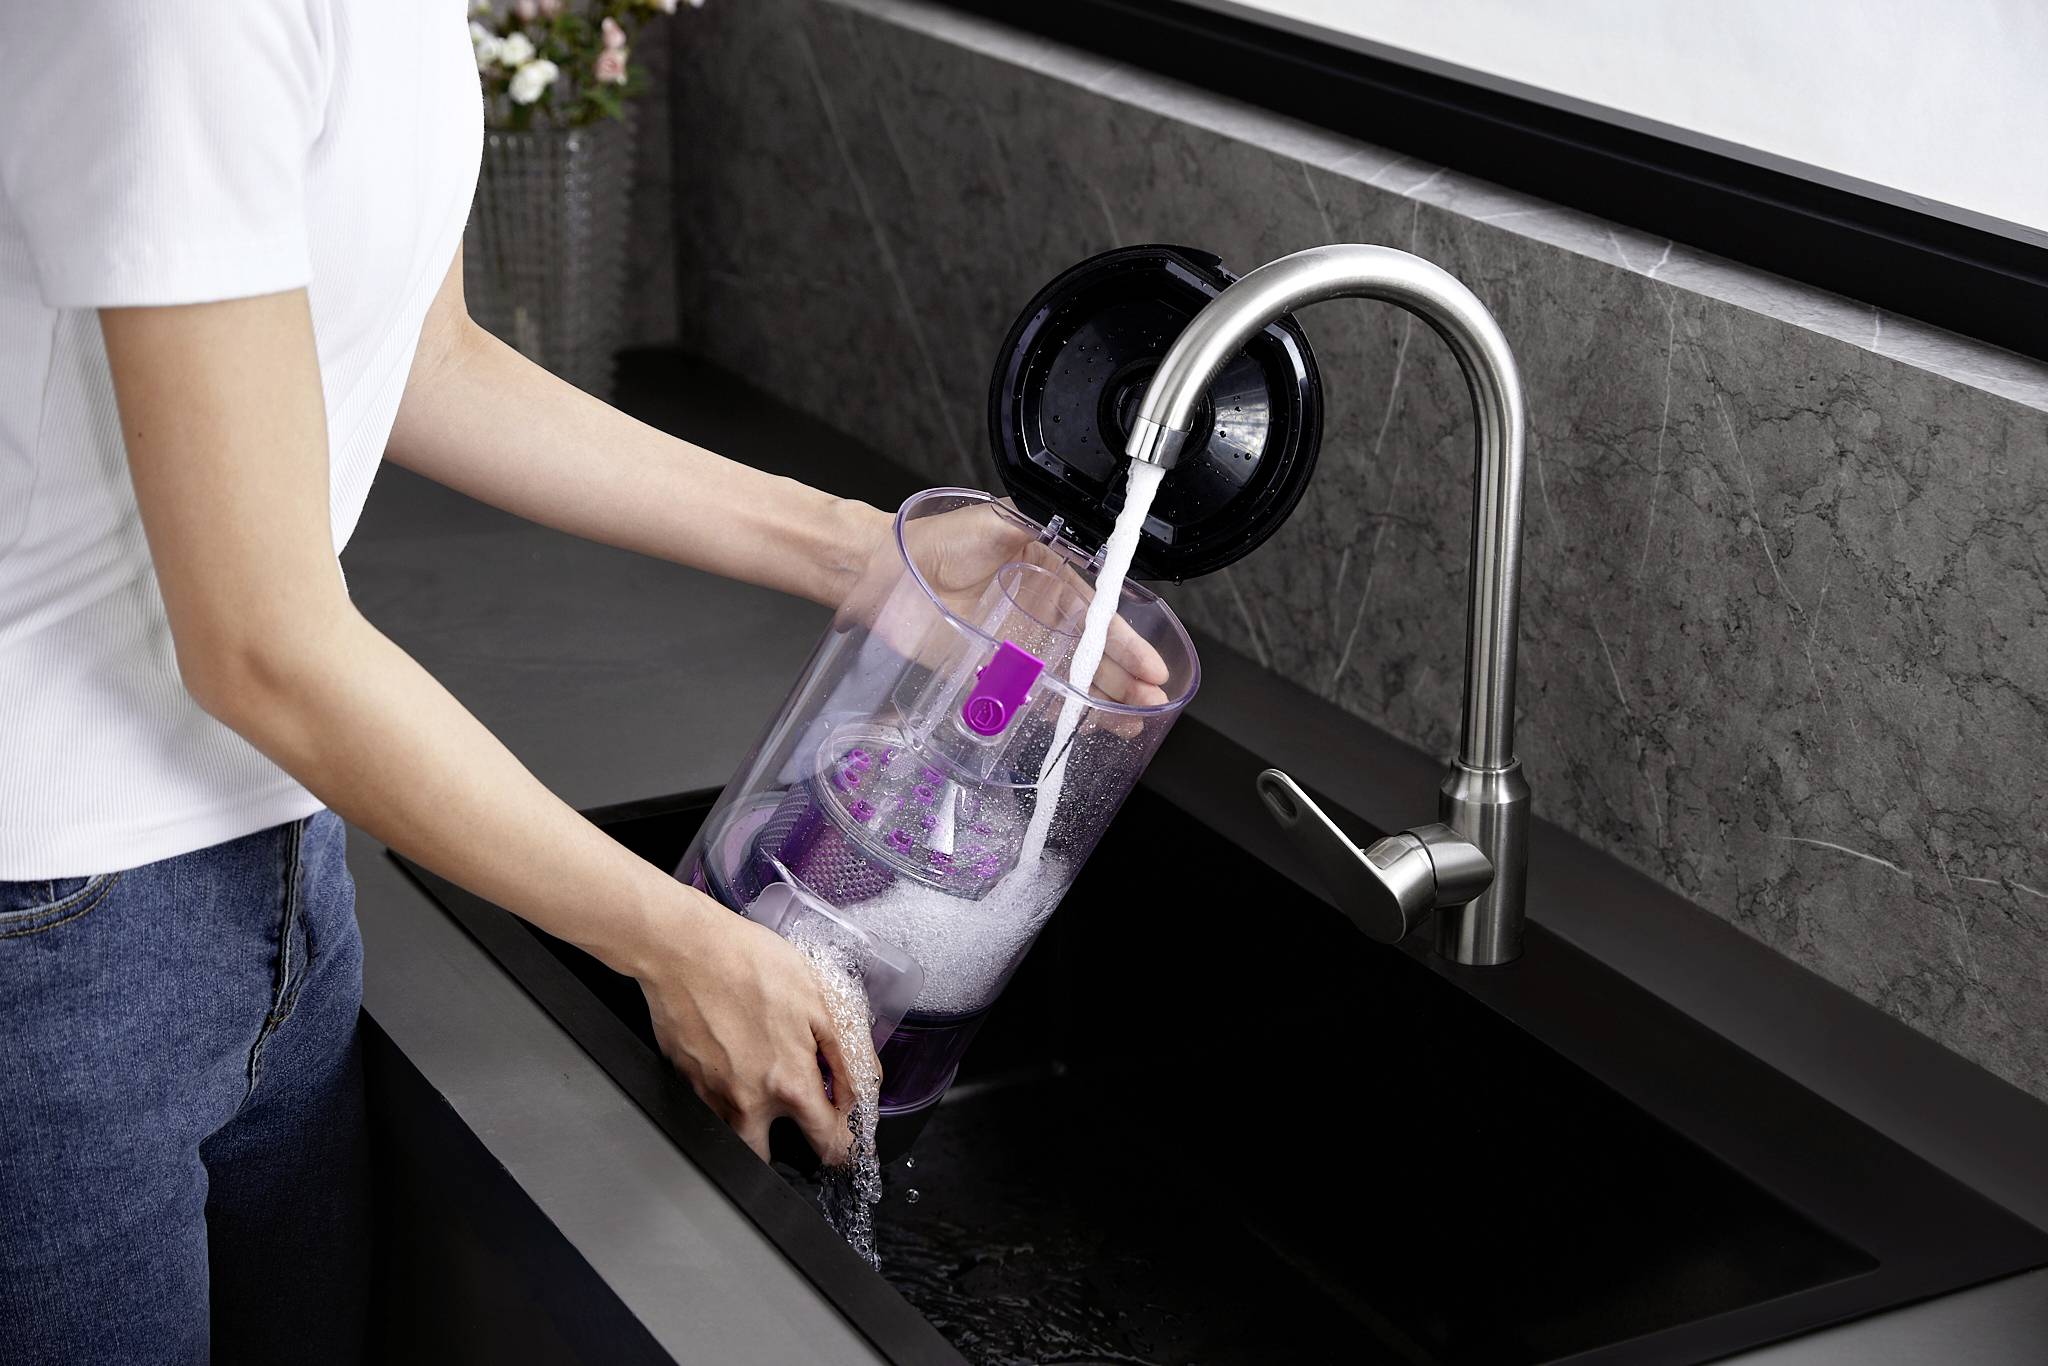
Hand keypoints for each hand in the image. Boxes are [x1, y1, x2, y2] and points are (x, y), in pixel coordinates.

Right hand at [636, 885, 874, 1165]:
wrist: (685, 949)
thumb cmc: (751, 963)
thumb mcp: (820, 1001)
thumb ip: (846, 1055)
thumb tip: (862, 1090)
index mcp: (789, 1083)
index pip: (826, 1142)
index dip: (843, 1147)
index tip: (845, 1145)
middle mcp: (748, 1101)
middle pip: (767, 1158)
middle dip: (783, 1151)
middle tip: (793, 1125)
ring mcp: (710, 1095)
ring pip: (733, 1134)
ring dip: (750, 1124)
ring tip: (760, 1085)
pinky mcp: (684, 1080)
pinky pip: (708, 1105)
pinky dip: (724, 1096)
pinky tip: (731, 1060)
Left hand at [844, 499, 1172, 707]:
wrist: (886, 571)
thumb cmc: (938, 540)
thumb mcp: (1001, 523)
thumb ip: (1043, 534)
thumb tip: (1083, 544)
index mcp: (1050, 576)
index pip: (1098, 614)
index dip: (1126, 642)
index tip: (1150, 665)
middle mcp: (1040, 613)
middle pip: (1092, 652)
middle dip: (1124, 678)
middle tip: (1151, 701)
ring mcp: (1018, 645)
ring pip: (1069, 677)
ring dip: (1101, 700)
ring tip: (1130, 723)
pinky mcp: (990, 670)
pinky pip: (1031, 695)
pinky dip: (1058, 711)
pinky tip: (1085, 726)